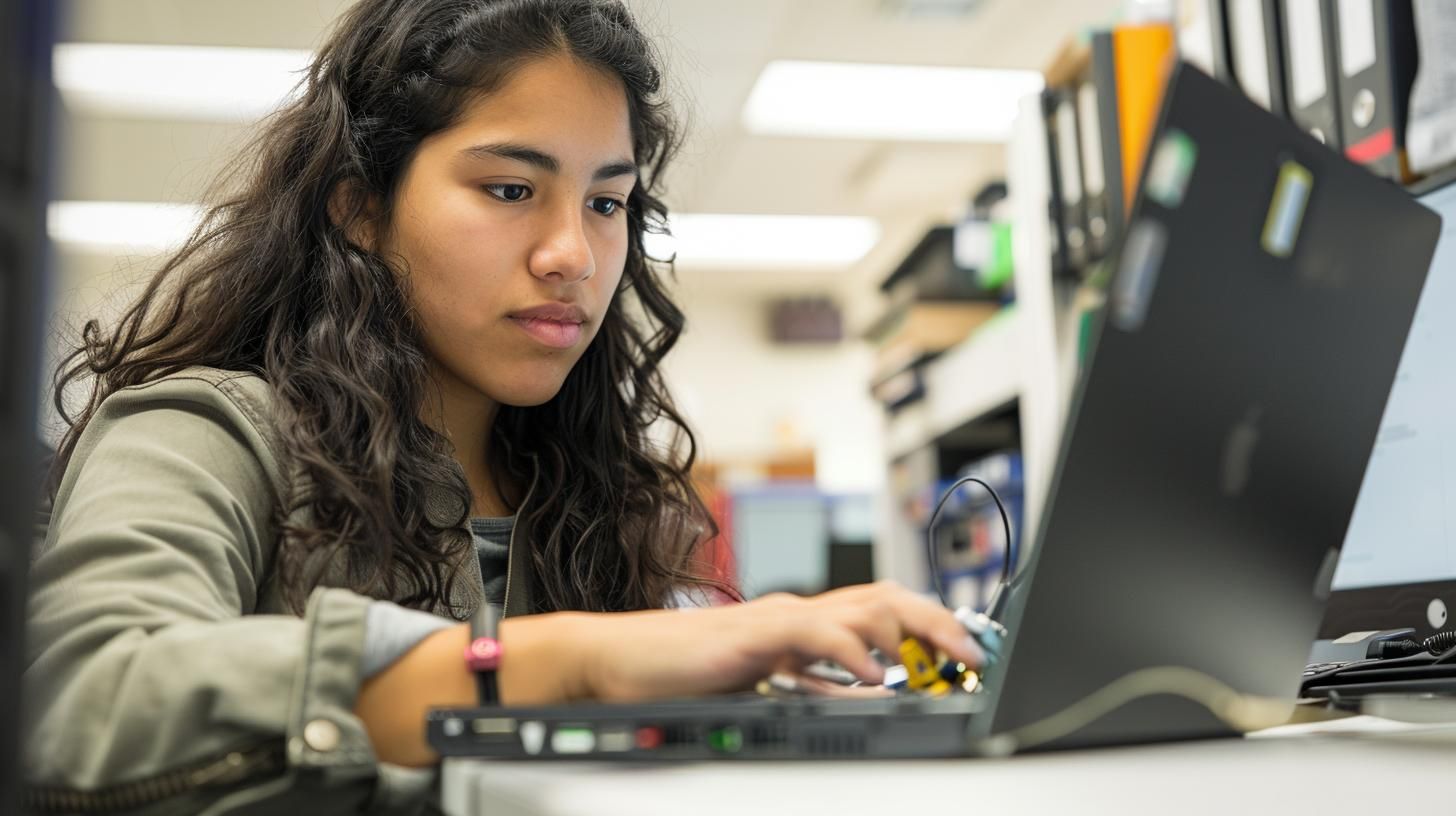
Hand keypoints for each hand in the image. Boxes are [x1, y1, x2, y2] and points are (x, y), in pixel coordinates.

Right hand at [504, 580, 984, 704]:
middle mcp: (797, 610)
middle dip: (938, 622)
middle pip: (885, 597)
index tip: (969, 651)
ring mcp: (776, 618)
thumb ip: (812, 683)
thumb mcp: (766, 683)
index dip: (931, 624)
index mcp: (804, 620)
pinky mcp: (751, 635)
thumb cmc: (683, 675)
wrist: (619, 664)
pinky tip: (871, 675)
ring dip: (906, 636)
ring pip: (860, 606)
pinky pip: (812, 634)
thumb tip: (866, 693)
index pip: (881, 607)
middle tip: (975, 653)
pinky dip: (849, 653)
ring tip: (939, 664)